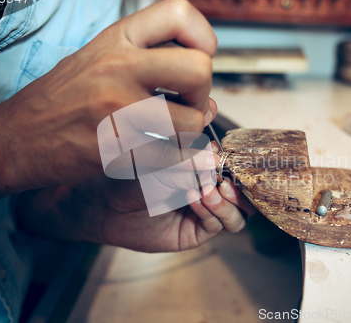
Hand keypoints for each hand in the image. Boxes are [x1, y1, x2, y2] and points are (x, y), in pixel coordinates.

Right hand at [0, 0, 216, 213]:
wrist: (17, 137)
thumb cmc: (63, 98)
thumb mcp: (101, 58)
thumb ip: (150, 60)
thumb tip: (204, 88)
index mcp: (116, 39)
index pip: (179, 14)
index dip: (202, 38)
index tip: (198, 58)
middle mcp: (118, 67)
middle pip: (199, 69)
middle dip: (202, 92)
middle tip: (187, 104)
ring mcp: (117, 109)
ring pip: (191, 120)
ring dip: (189, 132)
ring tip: (171, 133)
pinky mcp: (116, 149)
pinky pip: (172, 155)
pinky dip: (175, 159)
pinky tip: (161, 153)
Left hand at [17, 144, 257, 251]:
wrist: (106, 202)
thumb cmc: (131, 171)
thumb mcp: (163, 151)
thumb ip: (189, 140)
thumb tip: (214, 119)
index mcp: (206, 165)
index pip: (236, 164)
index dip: (237, 160)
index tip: (226, 151)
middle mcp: (210, 186)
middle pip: (244, 189)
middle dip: (240, 182)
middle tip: (226, 174)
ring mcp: (206, 209)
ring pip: (239, 211)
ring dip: (229, 200)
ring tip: (211, 189)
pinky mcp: (197, 230)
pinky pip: (219, 224)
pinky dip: (214, 211)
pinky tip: (196, 197)